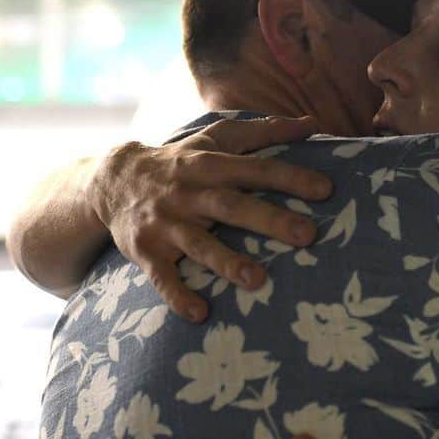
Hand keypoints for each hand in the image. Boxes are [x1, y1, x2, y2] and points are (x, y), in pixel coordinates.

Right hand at [88, 116, 332, 321]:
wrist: (112, 179)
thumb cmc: (181, 162)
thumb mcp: (215, 138)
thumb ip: (263, 132)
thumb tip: (312, 124)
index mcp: (209, 165)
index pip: (255, 169)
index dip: (290, 177)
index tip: (326, 189)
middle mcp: (188, 194)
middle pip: (232, 206)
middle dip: (270, 220)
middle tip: (308, 235)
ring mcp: (166, 224)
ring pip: (199, 245)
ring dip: (227, 262)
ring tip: (258, 280)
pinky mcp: (146, 252)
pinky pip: (162, 277)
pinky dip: (178, 296)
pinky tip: (200, 314)